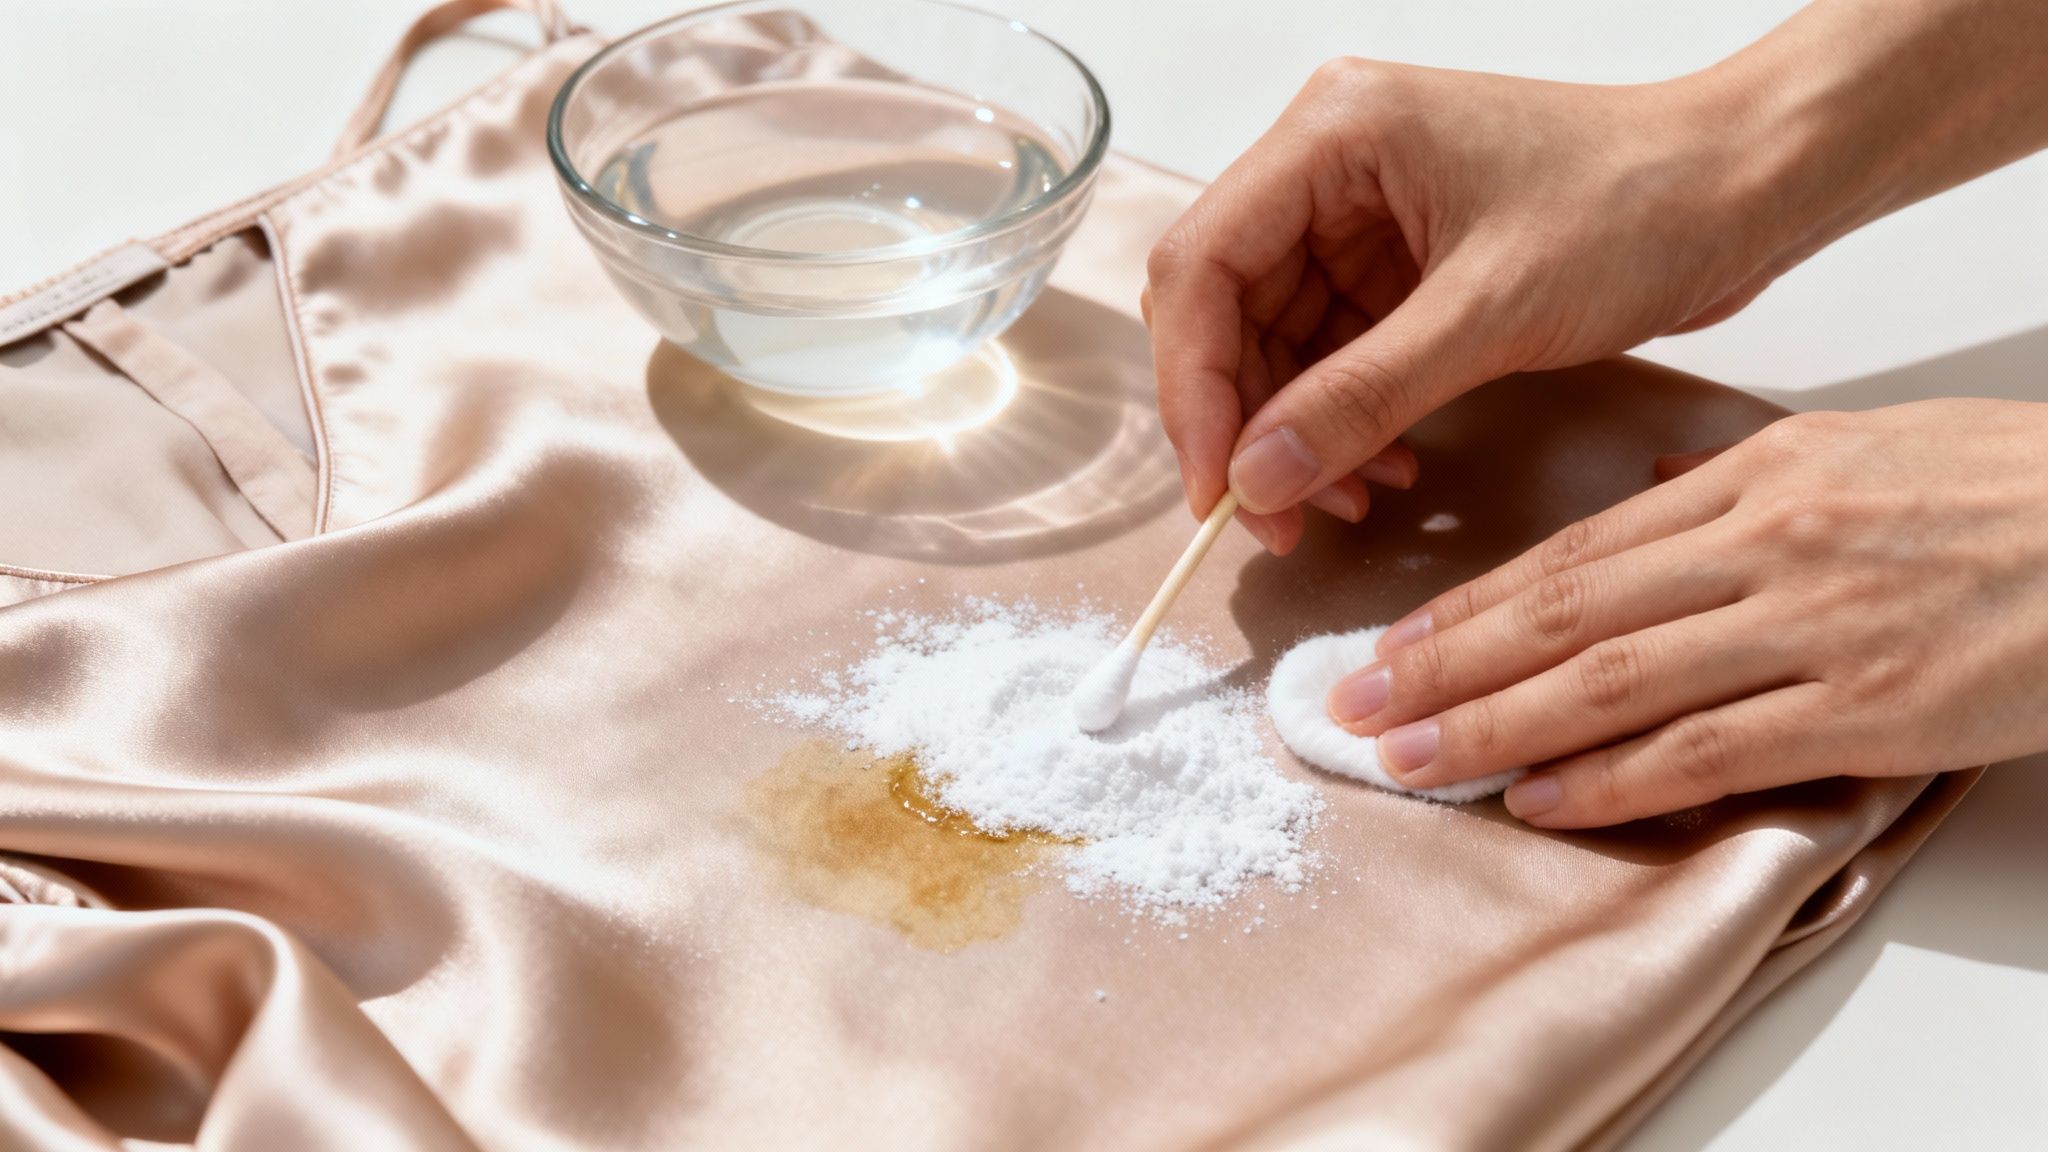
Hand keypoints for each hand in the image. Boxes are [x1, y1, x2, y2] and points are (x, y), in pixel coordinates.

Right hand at [1142, 59, 1788, 552]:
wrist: (1746, 188)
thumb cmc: (1641, 204)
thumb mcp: (1490, 312)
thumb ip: (1361, 399)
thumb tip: (1256, 479)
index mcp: (1332, 137)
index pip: (1203, 265)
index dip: (1194, 385)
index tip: (1218, 486)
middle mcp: (1329, 168)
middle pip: (1226, 309)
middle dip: (1244, 421)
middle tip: (1273, 518)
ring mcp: (1362, 217)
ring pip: (1276, 344)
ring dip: (1296, 434)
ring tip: (1348, 502)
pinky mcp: (1400, 264)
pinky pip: (1335, 356)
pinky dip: (1346, 421)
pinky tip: (1384, 471)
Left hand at [1325, 400, 2047, 827]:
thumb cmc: (2002, 491)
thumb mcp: (1853, 455)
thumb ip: (1735, 490)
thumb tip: (1644, 515)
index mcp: (1753, 479)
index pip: (1573, 554)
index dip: (1468, 604)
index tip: (1392, 642)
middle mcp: (1763, 546)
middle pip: (1566, 614)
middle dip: (1448, 666)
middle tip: (1357, 707)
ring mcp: (1812, 626)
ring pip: (1615, 682)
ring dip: (1498, 726)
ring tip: (1414, 759)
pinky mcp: (1869, 707)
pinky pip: (1711, 748)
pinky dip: (1615, 779)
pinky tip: (1543, 799)